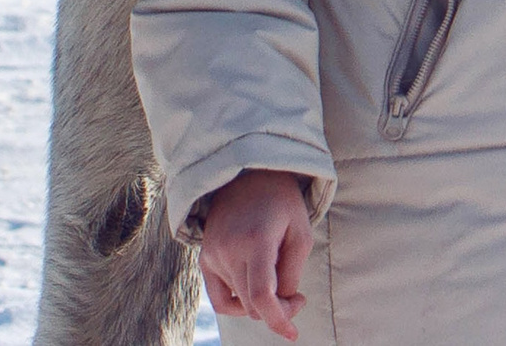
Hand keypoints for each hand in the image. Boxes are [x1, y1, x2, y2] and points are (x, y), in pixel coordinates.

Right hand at [198, 168, 312, 339]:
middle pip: (252, 304)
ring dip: (260, 303)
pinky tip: (254, 289)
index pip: (263, 295)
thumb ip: (291, 272)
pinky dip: (239, 302)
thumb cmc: (281, 202)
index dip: (279, 320)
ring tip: (277, 280)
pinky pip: (220, 298)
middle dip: (278, 310)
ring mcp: (212, 255)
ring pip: (239, 303)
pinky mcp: (204, 259)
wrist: (246, 174)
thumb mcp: (301, 232)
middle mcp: (228, 250)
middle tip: (297, 297)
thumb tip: (282, 305)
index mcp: (255, 240)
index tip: (293, 335)